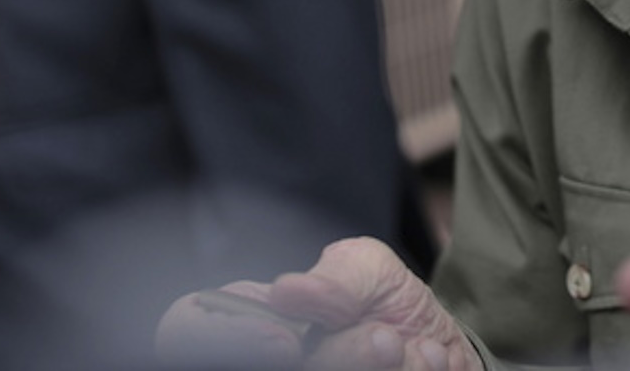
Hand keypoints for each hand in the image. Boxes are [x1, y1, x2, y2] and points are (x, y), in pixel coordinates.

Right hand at [156, 238, 479, 370]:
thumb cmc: (388, 307)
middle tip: (387, 339)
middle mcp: (265, 360)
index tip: (287, 341)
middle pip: (263, 365)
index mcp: (250, 320)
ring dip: (381, 370)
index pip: (185, 329)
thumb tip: (287, 292)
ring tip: (416, 349)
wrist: (444, 353)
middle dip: (339, 358)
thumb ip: (337, 274)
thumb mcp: (369, 269)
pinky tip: (429, 361)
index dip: (223, 339)